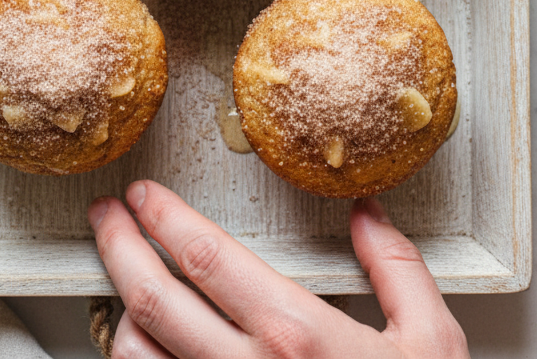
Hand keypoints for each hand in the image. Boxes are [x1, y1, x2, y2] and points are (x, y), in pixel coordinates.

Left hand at [88, 181, 468, 358]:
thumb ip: (396, 268)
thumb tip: (366, 215)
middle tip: (105, 217)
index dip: (164, 216)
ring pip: (136, 355)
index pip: (206, 257)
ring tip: (124, 281)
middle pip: (153, 298)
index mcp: (296, 334)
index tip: (144, 194)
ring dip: (122, 309)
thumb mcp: (431, 342)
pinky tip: (144, 346)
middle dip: (118, 246)